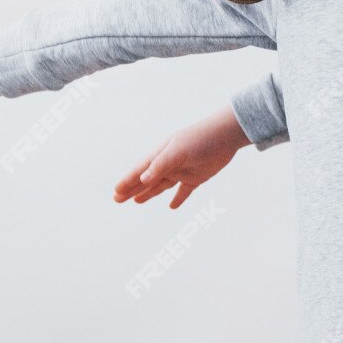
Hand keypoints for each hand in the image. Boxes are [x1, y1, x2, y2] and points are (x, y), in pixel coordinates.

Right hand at [113, 108, 250, 208]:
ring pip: (161, 186)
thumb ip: (160, 165)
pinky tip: (172, 206)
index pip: (140, 171)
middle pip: (147, 180)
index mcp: (161, 155)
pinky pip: (184, 191)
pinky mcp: (197, 177)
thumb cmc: (200, 139)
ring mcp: (182, 171)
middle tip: (117, 199)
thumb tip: (143, 179)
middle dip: (132, 189)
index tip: (115, 192)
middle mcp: (169, 163)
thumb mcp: (178, 151)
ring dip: (149, 193)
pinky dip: (178, 198)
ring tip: (136, 202)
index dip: (127, 181)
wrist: (227, 135)